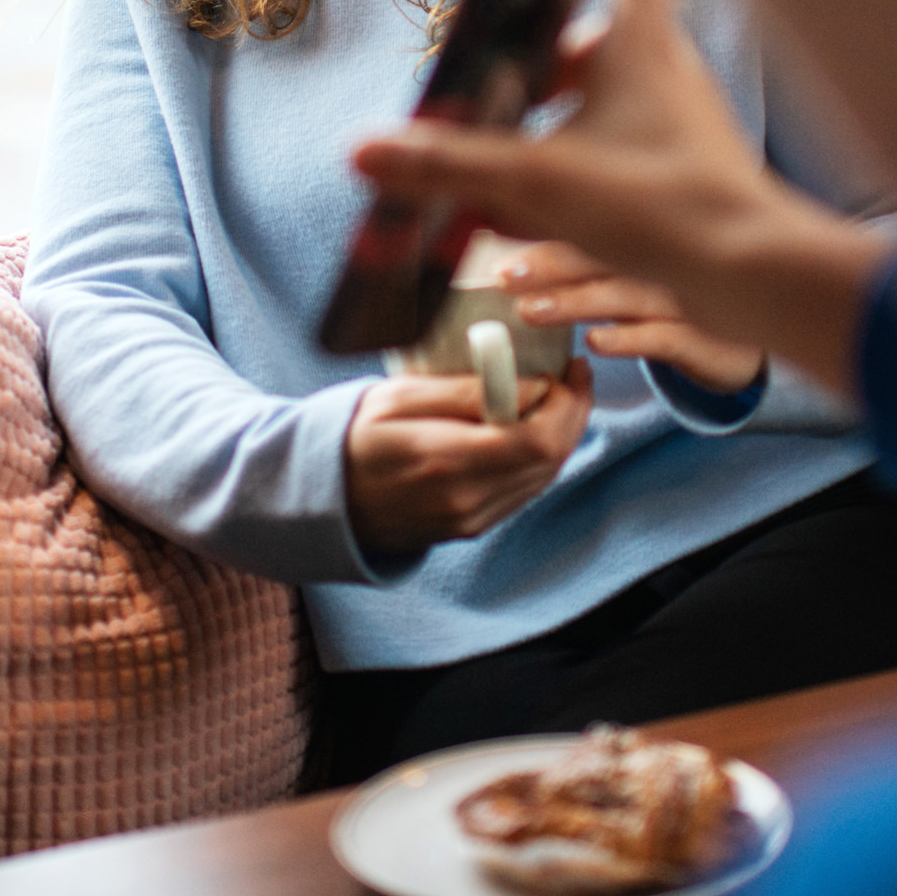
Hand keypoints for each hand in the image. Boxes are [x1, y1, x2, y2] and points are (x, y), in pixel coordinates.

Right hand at [344, 359, 593, 552]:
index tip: (571, 366)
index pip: (538, 440)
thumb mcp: (397, 397)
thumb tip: (530, 384)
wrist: (322, 499)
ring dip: (561, 435)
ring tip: (556, 395)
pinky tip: (531, 426)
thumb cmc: (353, 436)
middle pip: (551, 460)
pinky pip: (524, 490)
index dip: (569, 403)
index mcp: (446, 461)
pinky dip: (539, 457)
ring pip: (544, 477)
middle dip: (573, 414)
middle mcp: (466, 500)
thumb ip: (463, 392)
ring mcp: (471, 521)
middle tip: (571, 376)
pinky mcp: (472, 528)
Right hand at [352, 0, 887, 386]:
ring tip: (501, 159)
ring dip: (550, 115)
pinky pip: (619, 144)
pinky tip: (536, 214)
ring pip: (605, 93)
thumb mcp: (537, 182)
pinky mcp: (683, 168)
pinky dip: (574, 161)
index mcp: (640, 39)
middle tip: (492, 86)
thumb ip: (447, 165)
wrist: (754, 277)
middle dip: (536, 53)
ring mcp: (678, 119)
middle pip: (599, 27)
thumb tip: (364, 149)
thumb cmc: (662, 207)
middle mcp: (665, 67)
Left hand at [501, 240, 766, 395]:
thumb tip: (512, 257)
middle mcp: (660, 260)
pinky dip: (628, 338)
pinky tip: (595, 343)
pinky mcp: (703, 336)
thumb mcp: (631, 273)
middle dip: (548, 264)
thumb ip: (583, 259)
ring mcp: (684, 296)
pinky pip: (662, 336)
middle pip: (599, 255)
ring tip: (530, 311)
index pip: (585, 225)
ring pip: (624, 295)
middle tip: (503, 274)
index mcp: (639, 238)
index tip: (490, 238)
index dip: (539, 230)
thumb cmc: (674, 299)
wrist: (749, 336)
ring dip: (574, 302)